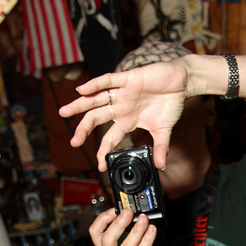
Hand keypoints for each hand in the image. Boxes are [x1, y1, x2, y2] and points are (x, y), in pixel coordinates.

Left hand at [58, 60, 189, 170]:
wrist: (180, 83)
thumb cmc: (170, 103)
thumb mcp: (163, 130)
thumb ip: (160, 147)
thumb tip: (161, 165)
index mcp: (127, 120)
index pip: (110, 138)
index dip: (104, 150)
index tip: (100, 164)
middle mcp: (121, 108)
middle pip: (96, 119)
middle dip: (83, 130)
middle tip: (73, 142)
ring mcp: (122, 94)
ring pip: (95, 99)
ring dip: (79, 105)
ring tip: (64, 112)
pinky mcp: (128, 79)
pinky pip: (108, 81)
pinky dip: (95, 85)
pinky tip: (82, 90)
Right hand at [89, 208, 158, 245]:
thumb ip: (127, 238)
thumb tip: (136, 218)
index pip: (95, 234)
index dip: (103, 219)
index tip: (114, 209)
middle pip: (107, 240)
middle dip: (119, 223)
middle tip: (129, 212)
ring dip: (136, 230)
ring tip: (144, 219)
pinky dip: (147, 240)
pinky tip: (152, 231)